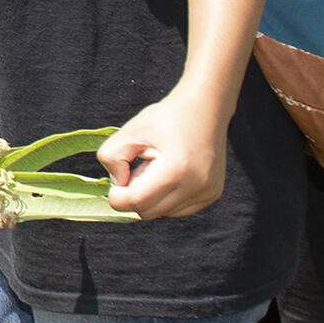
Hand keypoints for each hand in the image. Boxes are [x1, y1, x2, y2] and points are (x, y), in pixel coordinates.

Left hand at [98, 86, 228, 217]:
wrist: (204, 109)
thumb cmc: (164, 119)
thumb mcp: (130, 131)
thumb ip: (111, 157)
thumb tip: (118, 185)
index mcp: (176, 170)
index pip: (137, 202)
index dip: (118, 196)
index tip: (115, 180)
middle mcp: (196, 186)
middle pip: (148, 212)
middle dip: (134, 195)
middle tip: (136, 169)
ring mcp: (208, 193)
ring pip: (163, 213)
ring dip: (151, 197)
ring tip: (155, 168)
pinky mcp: (212, 194)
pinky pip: (179, 209)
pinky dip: (167, 198)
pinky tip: (169, 175)